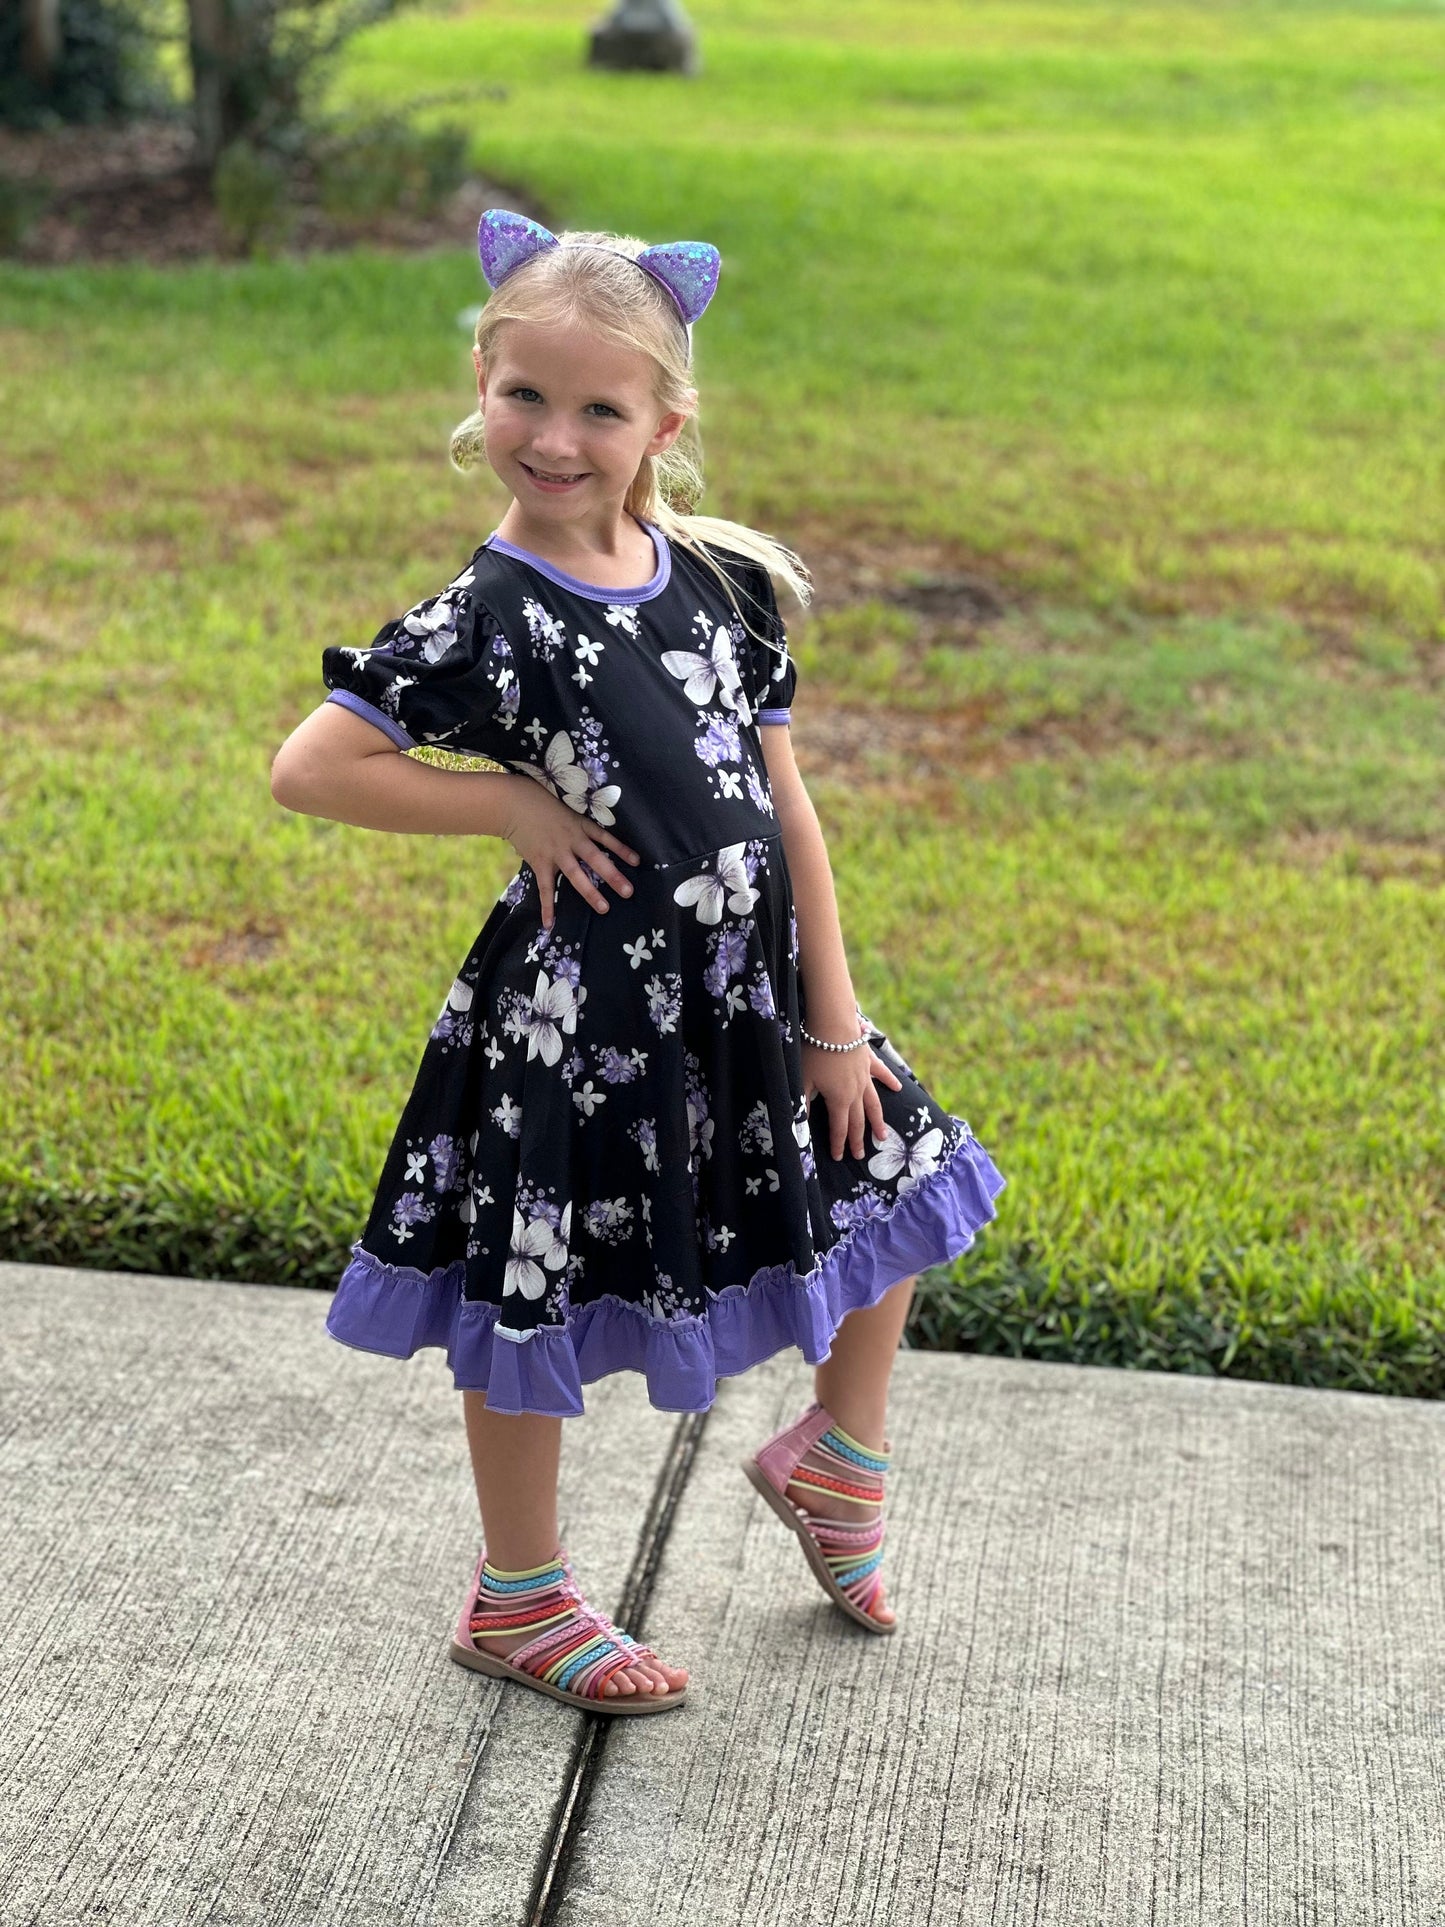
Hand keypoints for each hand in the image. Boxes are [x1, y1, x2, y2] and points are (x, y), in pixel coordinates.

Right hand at [501, 778, 641, 930]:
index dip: (621, 849)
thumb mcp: (567, 810)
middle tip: (628, 892)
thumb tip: (594, 838)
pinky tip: (550, 923)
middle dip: (613, 876)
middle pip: (596, 859)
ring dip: (590, 892)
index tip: (637, 862)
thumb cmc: (542, 804)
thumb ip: (579, 826)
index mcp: (580, 826)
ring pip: (576, 875)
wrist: (515, 804)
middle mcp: (572, 840)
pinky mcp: (540, 862)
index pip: (605, 838)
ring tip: (604, 908)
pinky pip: (545, 888)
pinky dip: (547, 906)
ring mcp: (556, 852)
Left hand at [803, 1035, 903, 1161]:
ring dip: (878, 1121)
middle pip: (858, 1121)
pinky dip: (890, 1081)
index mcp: (838, 1100)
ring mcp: (865, 1077)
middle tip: (861, 1155)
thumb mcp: (803, 1080)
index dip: (839, 1144)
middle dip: (858, 1140)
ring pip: (874, 1104)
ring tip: (883, 1136)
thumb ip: (803, 1104)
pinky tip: (897, 1088)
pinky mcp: (869, 1061)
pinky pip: (881, 1074)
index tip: (840, 1157)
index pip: (839, 1128)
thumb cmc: (814, 1052)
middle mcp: (855, 1093)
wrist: (833, 1024)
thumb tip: (799, 1125)